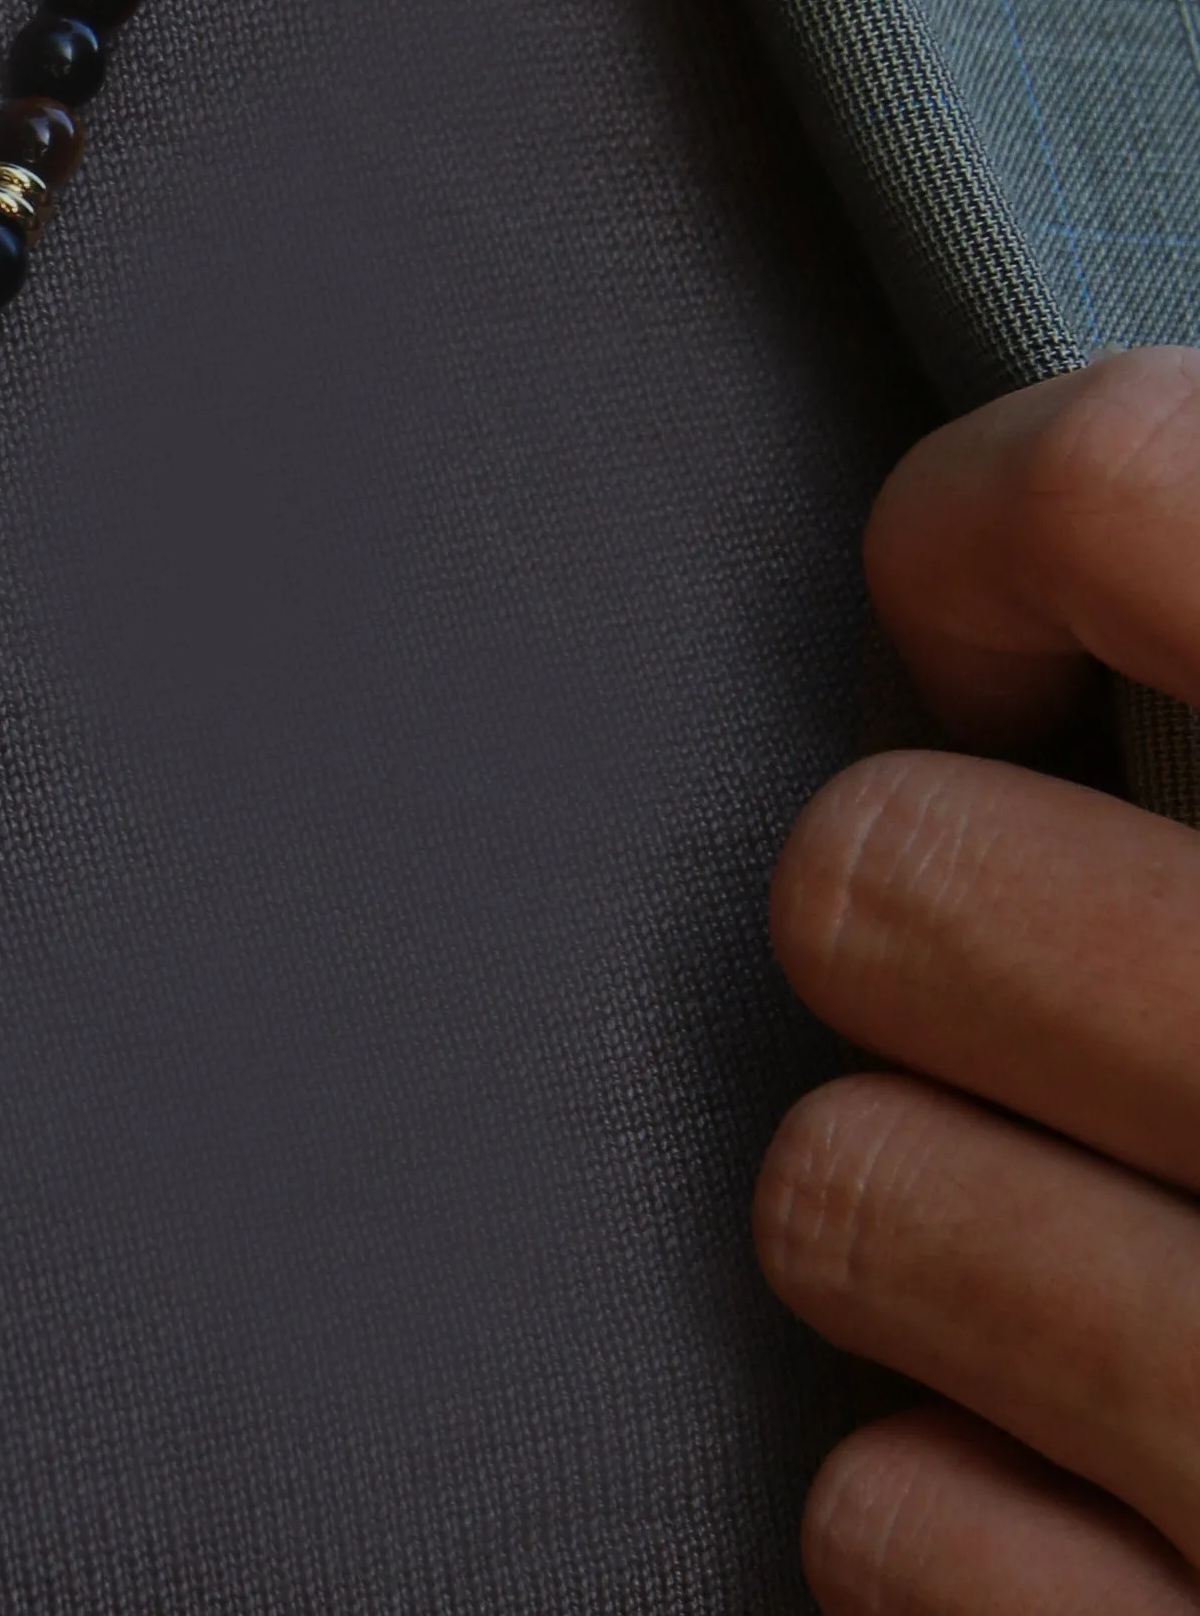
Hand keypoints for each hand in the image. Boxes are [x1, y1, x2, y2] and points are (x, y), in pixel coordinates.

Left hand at [758, 348, 1199, 1611]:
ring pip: (843, 1191)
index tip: (1018, 623)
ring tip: (1162, 1276)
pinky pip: (894, 1522)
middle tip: (1093, 998)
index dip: (994, 530)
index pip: (1134, 495)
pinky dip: (982, 1523)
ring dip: (950, 1225)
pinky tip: (1163, 1528)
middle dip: (946, 928)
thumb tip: (1123, 508)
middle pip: (882, 876)